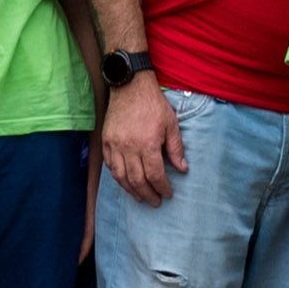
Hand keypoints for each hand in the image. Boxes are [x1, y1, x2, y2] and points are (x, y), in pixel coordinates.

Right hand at [98, 79, 184, 206]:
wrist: (130, 86)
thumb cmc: (153, 104)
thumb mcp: (171, 124)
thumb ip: (176, 148)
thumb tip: (182, 169)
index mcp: (147, 144)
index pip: (155, 175)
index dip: (162, 187)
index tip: (168, 194)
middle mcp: (129, 147)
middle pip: (137, 180)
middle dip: (147, 194)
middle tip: (155, 202)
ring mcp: (115, 144)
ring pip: (120, 176)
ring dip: (131, 190)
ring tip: (140, 197)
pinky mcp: (106, 140)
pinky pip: (109, 165)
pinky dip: (117, 176)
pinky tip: (125, 181)